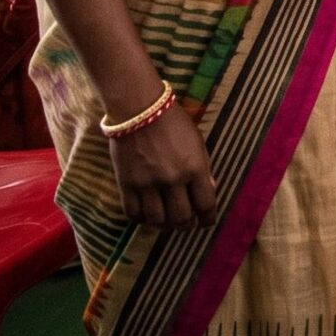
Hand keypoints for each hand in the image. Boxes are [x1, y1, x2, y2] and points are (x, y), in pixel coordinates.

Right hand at [108, 104, 218, 228]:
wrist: (139, 110)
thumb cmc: (173, 122)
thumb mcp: (197, 143)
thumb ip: (203, 169)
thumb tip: (209, 191)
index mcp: (195, 168)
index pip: (205, 204)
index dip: (208, 218)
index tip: (206, 223)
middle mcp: (173, 180)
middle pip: (181, 217)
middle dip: (186, 225)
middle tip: (186, 224)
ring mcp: (148, 184)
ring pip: (157, 220)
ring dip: (164, 226)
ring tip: (167, 223)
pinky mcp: (126, 184)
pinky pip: (133, 213)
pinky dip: (141, 220)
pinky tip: (146, 216)